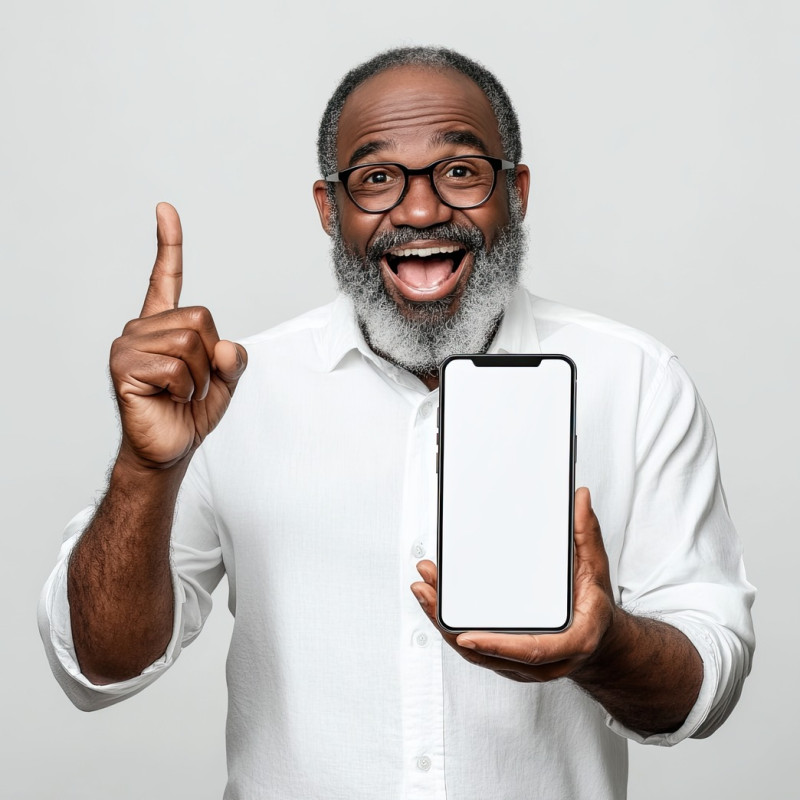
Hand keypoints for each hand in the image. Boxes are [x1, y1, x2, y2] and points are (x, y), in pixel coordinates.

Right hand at [110, 203, 246, 468]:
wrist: (170, 447)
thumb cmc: (191, 411)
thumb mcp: (226, 381)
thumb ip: (234, 359)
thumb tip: (227, 347)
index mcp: (164, 324)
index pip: (165, 278)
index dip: (168, 244)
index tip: (165, 210)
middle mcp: (142, 328)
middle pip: (200, 317)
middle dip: (211, 356)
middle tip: (194, 382)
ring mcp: (129, 344)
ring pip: (190, 342)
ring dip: (199, 376)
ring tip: (182, 392)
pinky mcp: (124, 366)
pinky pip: (176, 366)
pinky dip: (186, 388)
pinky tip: (170, 398)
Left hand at [410, 487, 617, 682]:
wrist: (600, 640)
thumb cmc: (593, 606)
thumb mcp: (594, 567)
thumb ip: (585, 533)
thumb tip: (578, 498)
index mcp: (570, 641)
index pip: (531, 650)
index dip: (497, 645)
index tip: (467, 636)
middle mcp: (544, 660)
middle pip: (489, 652)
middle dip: (451, 625)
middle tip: (428, 591)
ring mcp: (523, 665)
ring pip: (476, 652)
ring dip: (443, 622)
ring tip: (423, 589)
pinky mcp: (506, 658)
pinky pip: (475, 648)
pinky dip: (450, 626)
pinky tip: (434, 603)